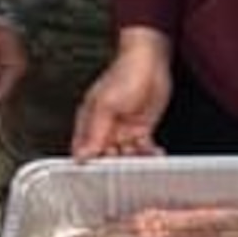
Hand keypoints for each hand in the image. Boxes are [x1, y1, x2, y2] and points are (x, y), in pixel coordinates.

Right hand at [72, 28, 172, 159]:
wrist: (151, 61)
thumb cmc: (124, 73)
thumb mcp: (105, 103)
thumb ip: (94, 131)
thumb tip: (82, 155)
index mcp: (90, 122)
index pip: (84, 151)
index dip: (90, 165)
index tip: (99, 175)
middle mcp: (106, 128)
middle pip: (106, 157)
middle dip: (116, 165)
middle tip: (126, 170)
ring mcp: (124, 130)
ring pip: (126, 155)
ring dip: (135, 161)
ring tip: (143, 162)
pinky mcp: (141, 129)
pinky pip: (143, 148)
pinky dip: (149, 154)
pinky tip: (155, 154)